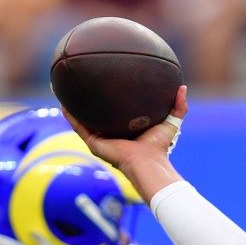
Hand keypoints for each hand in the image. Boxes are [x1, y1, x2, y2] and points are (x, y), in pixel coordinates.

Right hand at [64, 85, 188, 202]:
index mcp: (126, 128)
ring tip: (63, 89)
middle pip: (95, 114)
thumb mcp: (171, 122)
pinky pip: (78, 127)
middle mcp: (111, 133)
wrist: (148, 162)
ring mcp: (100, 139)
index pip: (115, 111)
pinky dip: (70, 115)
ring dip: (72, 106)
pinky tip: (62, 102)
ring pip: (82, 120)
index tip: (104, 83)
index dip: (109, 99)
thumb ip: (178, 106)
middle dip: (87, 100)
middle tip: (80, 82)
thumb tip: (183, 87)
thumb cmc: (159, 146)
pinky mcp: (94, 143)